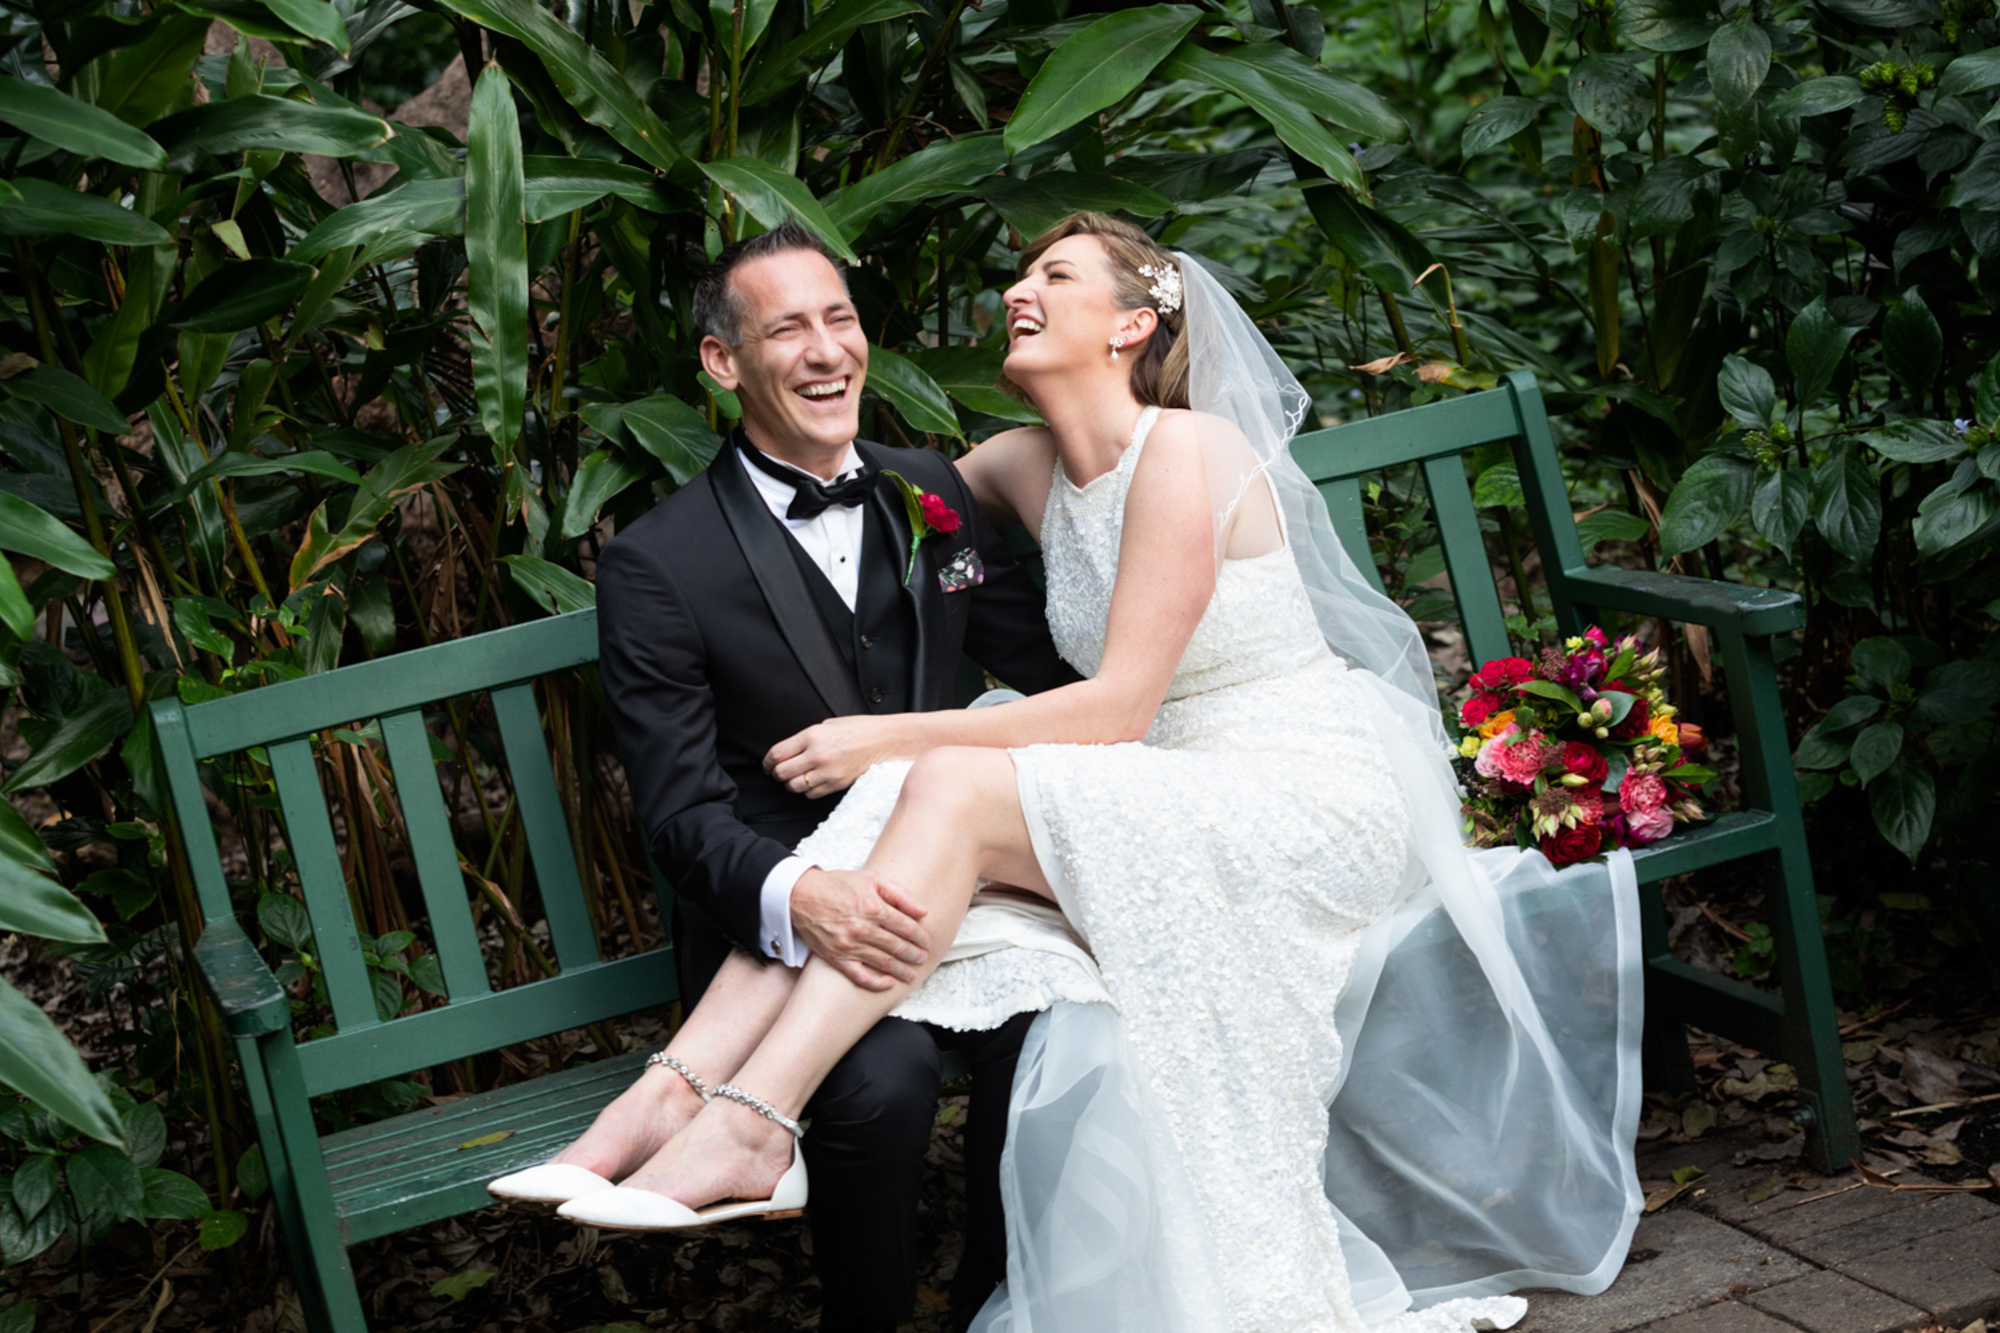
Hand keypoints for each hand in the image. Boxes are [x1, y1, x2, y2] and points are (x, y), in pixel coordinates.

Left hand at [764, 715, 907, 797]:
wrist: (886, 741)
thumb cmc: (859, 729)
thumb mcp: (829, 724)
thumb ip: (807, 737)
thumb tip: (789, 751)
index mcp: (812, 735)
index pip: (777, 754)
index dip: (767, 762)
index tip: (767, 765)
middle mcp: (817, 754)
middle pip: (782, 772)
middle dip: (776, 774)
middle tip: (778, 772)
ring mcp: (827, 772)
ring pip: (795, 786)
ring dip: (791, 784)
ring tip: (795, 778)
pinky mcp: (837, 785)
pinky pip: (811, 794)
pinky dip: (807, 791)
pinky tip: (812, 782)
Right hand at [790, 868, 931, 990]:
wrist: (802, 895)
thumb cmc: (839, 885)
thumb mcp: (872, 879)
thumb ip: (900, 894)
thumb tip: (922, 911)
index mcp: (873, 908)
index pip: (906, 927)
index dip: (920, 937)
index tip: (926, 942)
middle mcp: (862, 929)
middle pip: (898, 947)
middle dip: (914, 955)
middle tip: (922, 958)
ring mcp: (849, 945)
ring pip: (883, 963)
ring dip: (901, 970)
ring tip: (912, 974)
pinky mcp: (836, 958)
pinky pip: (859, 976)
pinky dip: (876, 982)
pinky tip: (888, 983)